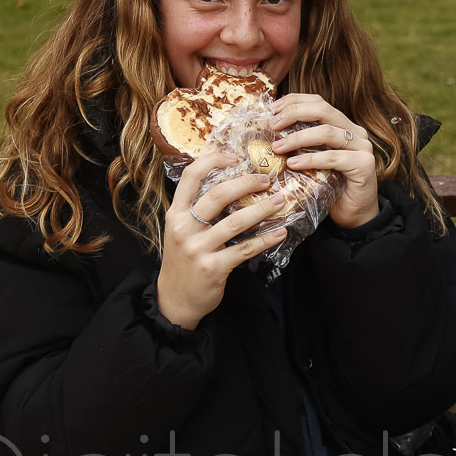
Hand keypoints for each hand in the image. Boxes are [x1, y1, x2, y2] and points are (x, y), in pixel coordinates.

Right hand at [157, 152, 289, 328]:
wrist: (175, 299)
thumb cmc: (183, 260)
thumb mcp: (181, 231)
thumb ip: (198, 210)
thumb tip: (231, 185)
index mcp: (176, 214)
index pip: (191, 176)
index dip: (213, 161)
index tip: (235, 156)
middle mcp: (185, 228)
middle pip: (218, 195)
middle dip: (246, 183)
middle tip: (266, 180)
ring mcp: (198, 248)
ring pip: (235, 222)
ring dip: (262, 209)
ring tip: (281, 202)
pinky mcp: (214, 267)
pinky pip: (245, 249)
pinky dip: (265, 239)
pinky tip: (280, 232)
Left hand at [270, 93, 378, 228]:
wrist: (355, 215)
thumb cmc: (332, 188)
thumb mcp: (314, 161)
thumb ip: (302, 145)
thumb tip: (270, 134)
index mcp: (344, 125)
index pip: (319, 102)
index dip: (296, 101)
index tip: (274, 108)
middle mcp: (356, 132)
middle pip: (324, 110)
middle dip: (294, 114)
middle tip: (274, 125)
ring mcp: (362, 147)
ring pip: (327, 132)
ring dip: (298, 138)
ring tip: (278, 147)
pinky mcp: (364, 165)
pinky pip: (333, 158)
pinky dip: (311, 159)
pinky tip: (293, 164)